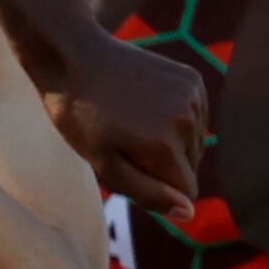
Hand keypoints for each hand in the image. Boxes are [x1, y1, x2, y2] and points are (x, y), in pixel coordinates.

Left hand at [41, 29, 208, 221]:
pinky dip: (174, 120)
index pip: (186, 192)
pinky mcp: (193, 79)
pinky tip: (144, 106)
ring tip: (130, 123)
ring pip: (195, 143)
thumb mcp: (103, 163)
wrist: (74, 56)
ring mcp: (193, 96)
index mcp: (165, 146)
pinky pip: (195, 117)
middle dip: (161, 166)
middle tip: (122, 144)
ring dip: (168, 143)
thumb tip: (189, 213)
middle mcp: (188, 121)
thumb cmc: (79, 116)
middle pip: (191, 168)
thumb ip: (148, 193)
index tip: (127, 170)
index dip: (157, 191)